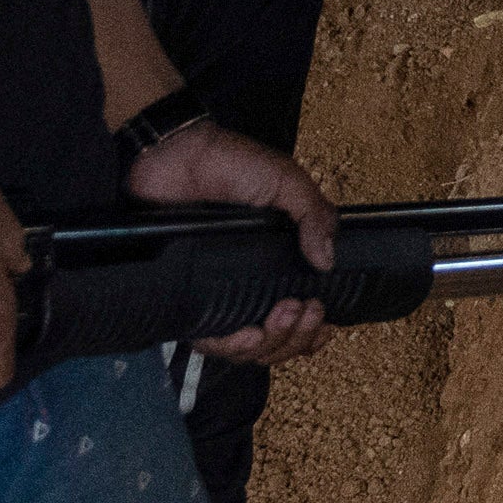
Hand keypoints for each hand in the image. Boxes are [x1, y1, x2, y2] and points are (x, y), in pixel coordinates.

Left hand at [124, 114, 338, 366]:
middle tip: (303, 308)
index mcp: (278, 261)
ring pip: (249, 348)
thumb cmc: (227, 162)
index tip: (324, 322)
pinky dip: (233, 346)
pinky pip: (211, 341)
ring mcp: (220, 294)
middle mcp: (250, 284)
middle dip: (298, 335)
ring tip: (278, 316)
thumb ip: (313, 215)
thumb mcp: (284, 180)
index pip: (301, 315)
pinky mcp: (190, 299)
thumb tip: (328, 261)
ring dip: (272, 342)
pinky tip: (248, 333)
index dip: (314, 330)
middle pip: (280, 340)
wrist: (173, 154)